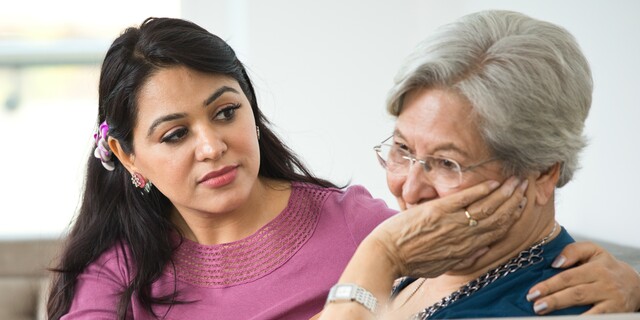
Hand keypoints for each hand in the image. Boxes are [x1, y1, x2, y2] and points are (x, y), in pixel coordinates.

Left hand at [369, 176, 527, 278]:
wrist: (386, 255)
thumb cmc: (411, 261)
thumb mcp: (441, 266)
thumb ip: (462, 257)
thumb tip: (480, 252)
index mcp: (465, 250)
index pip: (496, 232)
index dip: (511, 217)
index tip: (520, 205)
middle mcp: (463, 236)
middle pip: (497, 217)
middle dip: (513, 201)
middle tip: (524, 187)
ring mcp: (451, 222)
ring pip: (487, 207)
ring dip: (504, 193)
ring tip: (516, 181)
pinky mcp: (438, 210)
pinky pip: (466, 199)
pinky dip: (482, 190)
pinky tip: (493, 182)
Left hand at [527, 241, 639, 313]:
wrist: (635, 284)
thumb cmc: (606, 266)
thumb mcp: (593, 251)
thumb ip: (573, 251)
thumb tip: (556, 263)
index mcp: (596, 267)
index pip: (569, 277)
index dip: (549, 285)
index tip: (532, 292)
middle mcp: (605, 284)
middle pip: (576, 294)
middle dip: (554, 301)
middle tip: (536, 306)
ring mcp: (612, 300)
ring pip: (587, 310)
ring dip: (566, 315)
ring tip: (547, 315)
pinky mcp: (617, 313)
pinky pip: (599, 318)